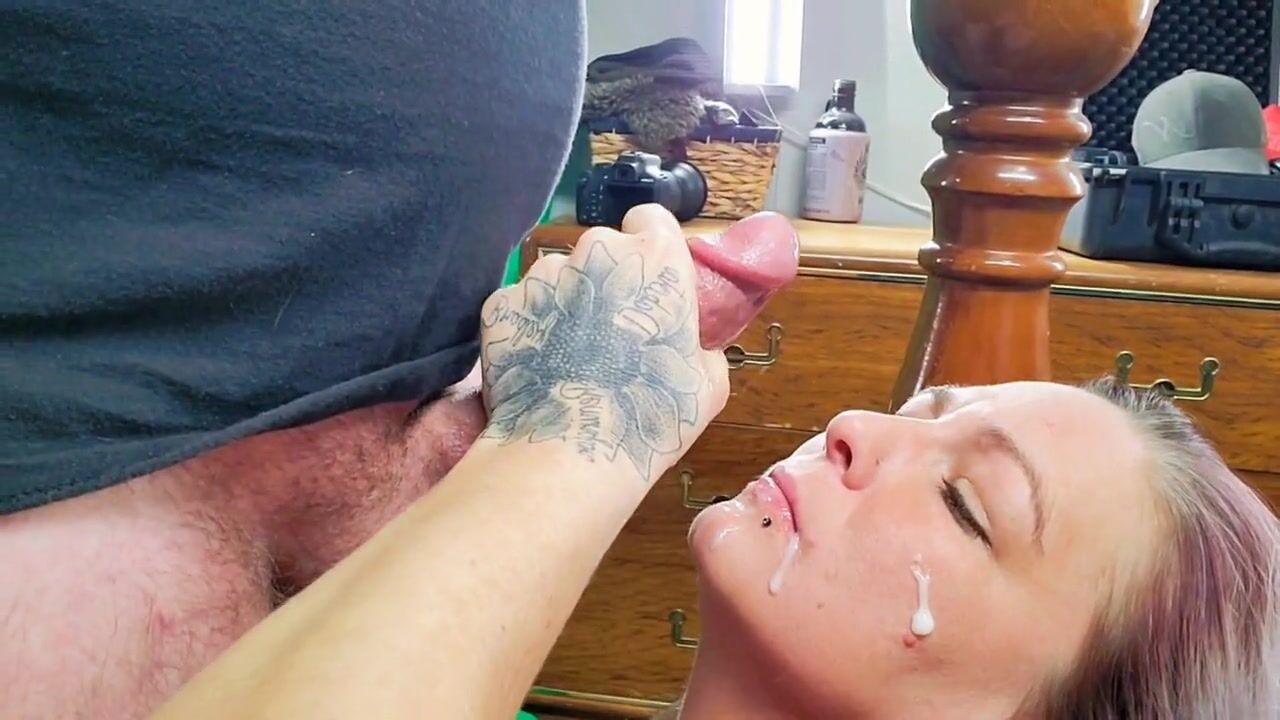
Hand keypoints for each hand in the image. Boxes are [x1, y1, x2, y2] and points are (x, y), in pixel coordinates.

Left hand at [477, 204, 729, 483]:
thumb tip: (690, 342)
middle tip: (614, 332)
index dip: (651, 249)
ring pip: (559, 278)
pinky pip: (523, 308)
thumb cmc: (649, 412)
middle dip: (608, 281)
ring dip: (568, 305)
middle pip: (602, 250)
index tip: (651, 282)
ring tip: (573, 358)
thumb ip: (698, 342)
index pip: (651, 219)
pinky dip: (531, 329)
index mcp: (653, 256)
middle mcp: (594, 250)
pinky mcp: (501, 306)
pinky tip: (542, 368)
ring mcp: (541, 275)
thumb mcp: (708, 381)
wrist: (568, 450)